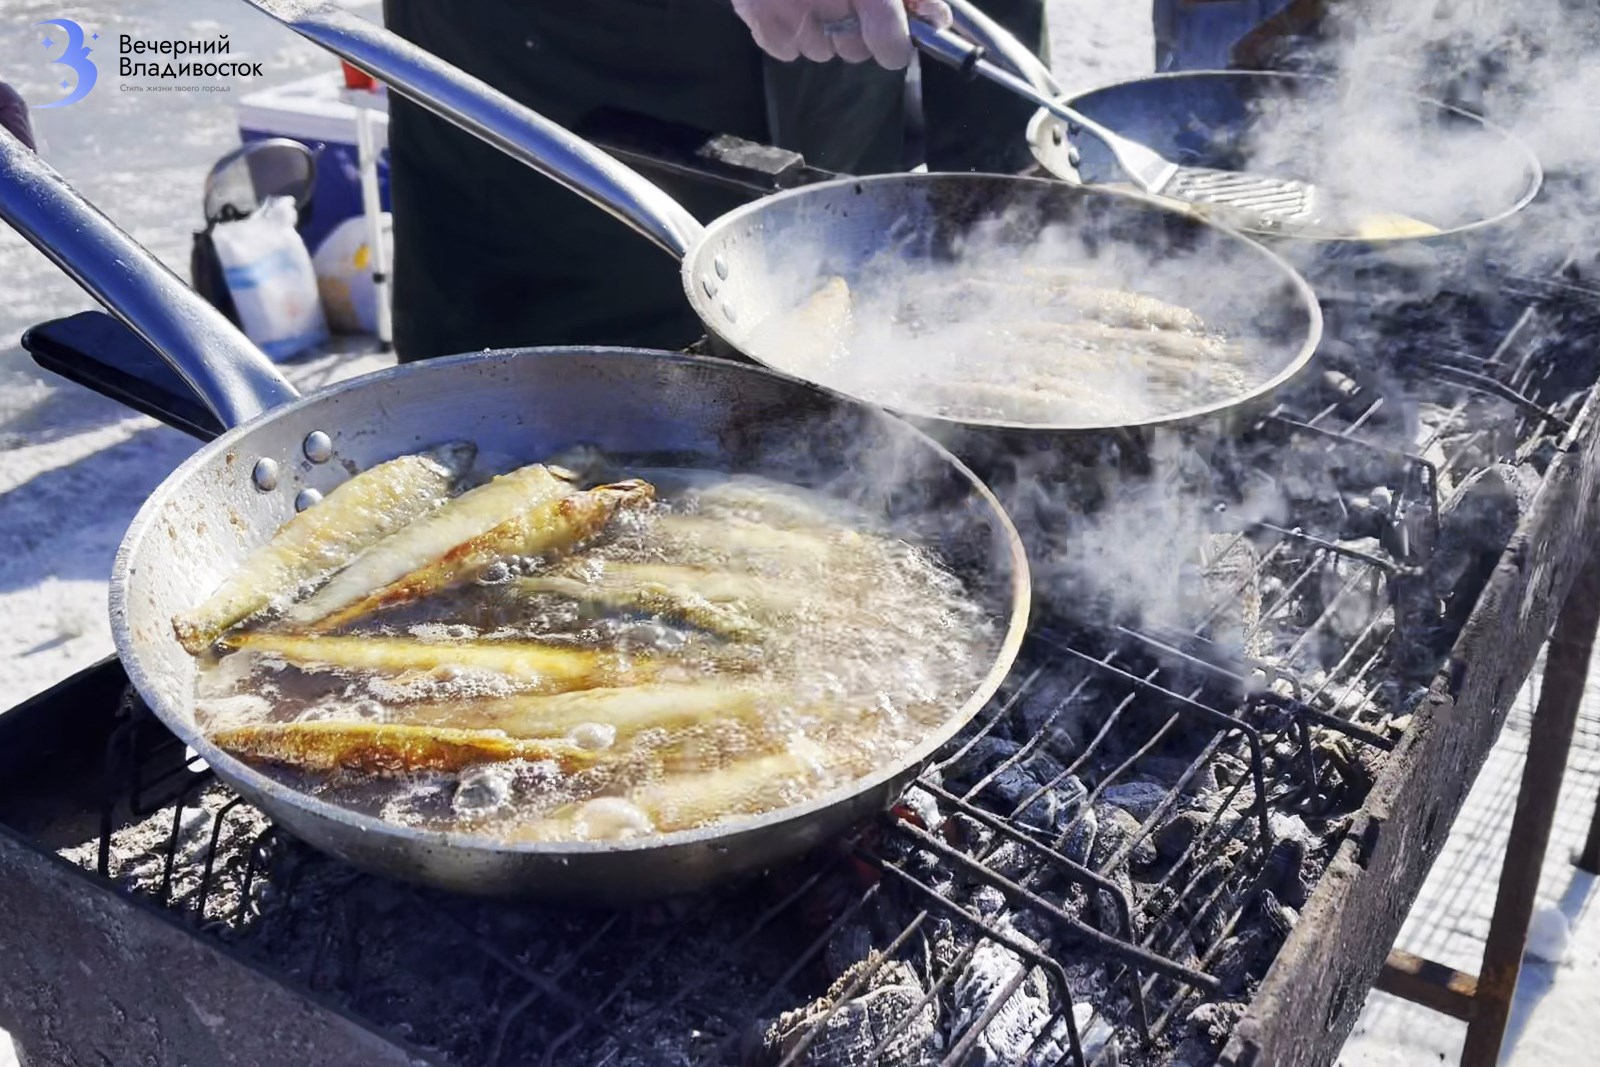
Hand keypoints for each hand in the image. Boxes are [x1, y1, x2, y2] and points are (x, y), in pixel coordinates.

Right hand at [731, 0, 951, 69]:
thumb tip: (935, 17)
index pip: (886, 42)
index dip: (894, 46)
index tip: (894, 42)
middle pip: (853, 51)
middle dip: (857, 32)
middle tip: (851, 0)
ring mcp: (785, 7)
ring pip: (819, 50)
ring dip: (824, 31)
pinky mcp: (754, 10)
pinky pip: (785, 48)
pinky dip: (791, 33)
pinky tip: (793, 1)